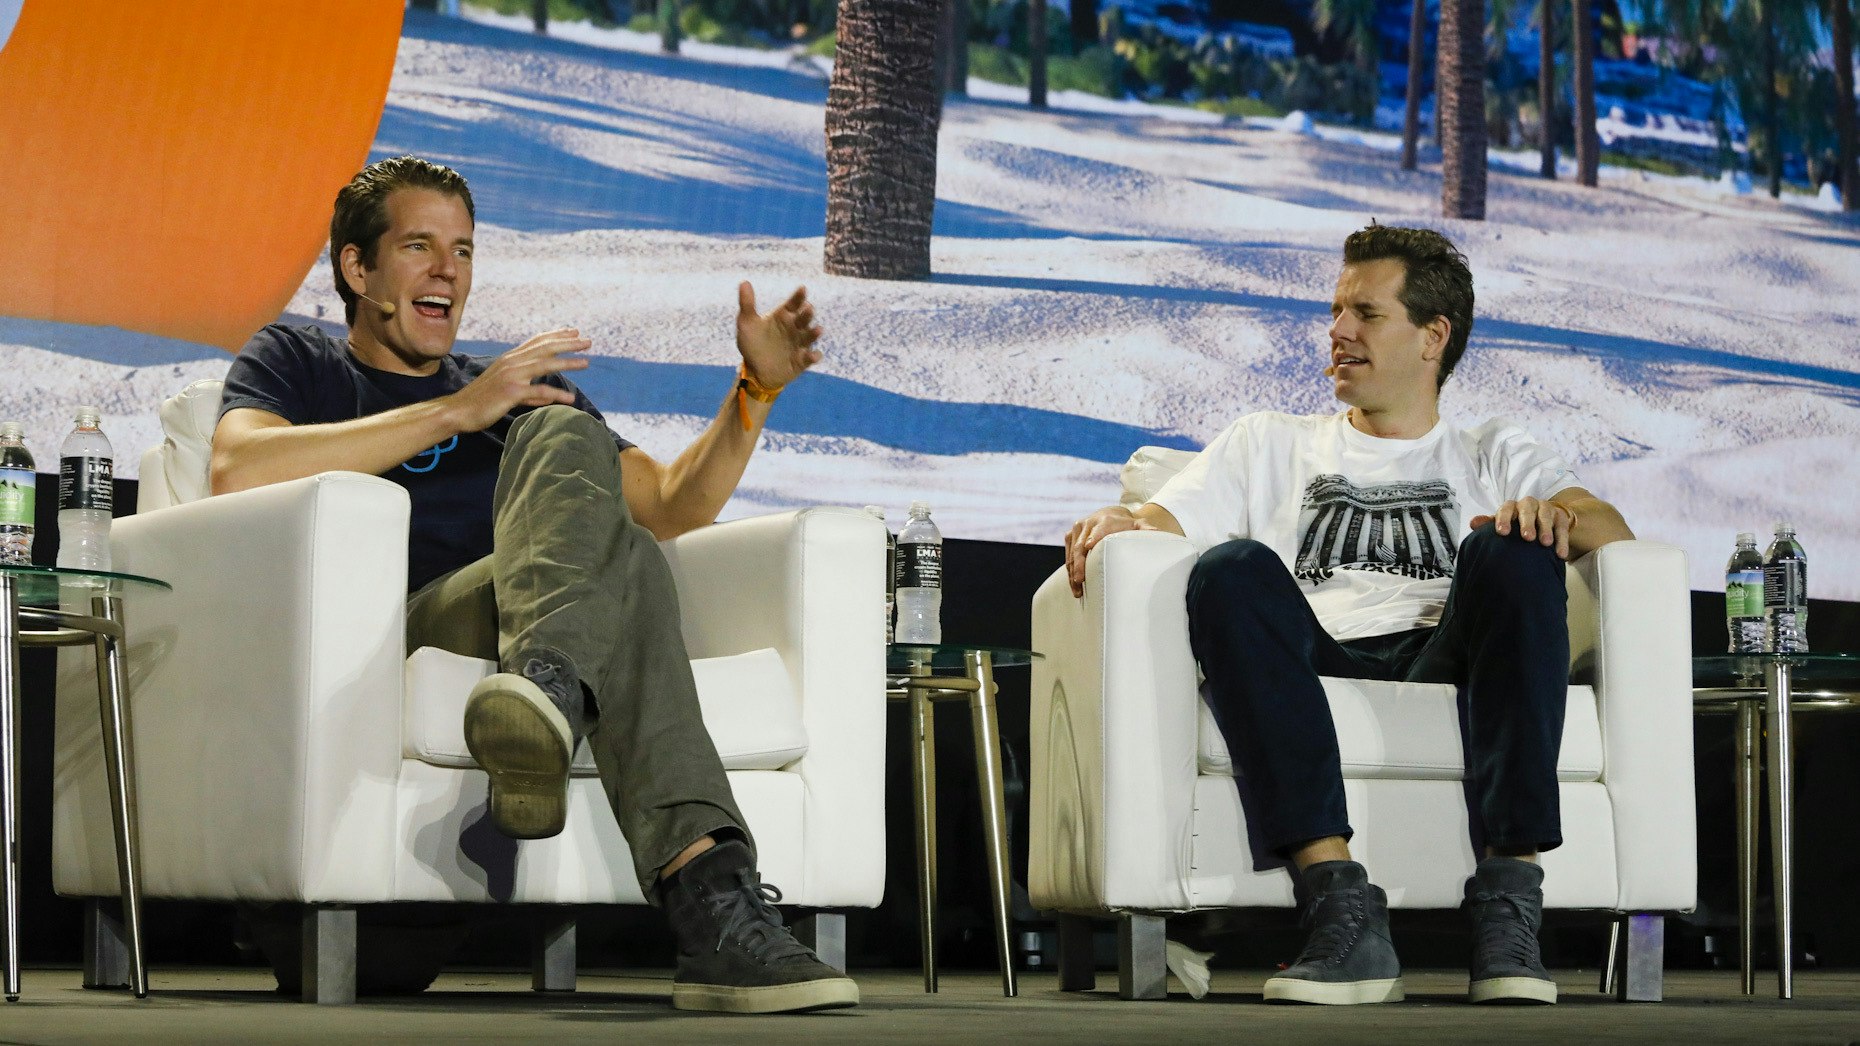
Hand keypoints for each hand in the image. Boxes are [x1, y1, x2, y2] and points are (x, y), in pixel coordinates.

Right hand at [445, 327, 589, 431]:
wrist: (459, 410)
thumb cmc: (482, 402)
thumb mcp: (507, 390)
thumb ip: (529, 392)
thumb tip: (549, 397)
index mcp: (510, 359)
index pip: (537, 341)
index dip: (556, 335)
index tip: (574, 331)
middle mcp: (512, 362)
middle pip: (545, 348)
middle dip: (568, 343)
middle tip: (588, 341)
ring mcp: (512, 376)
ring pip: (545, 364)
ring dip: (568, 362)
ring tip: (586, 362)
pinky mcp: (511, 391)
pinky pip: (539, 391)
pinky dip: (556, 394)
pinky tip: (570, 399)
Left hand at [736, 282, 822, 387]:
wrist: (754, 371)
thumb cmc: (752, 344)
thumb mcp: (746, 323)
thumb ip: (747, 304)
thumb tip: (744, 282)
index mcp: (783, 316)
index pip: (793, 303)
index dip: (798, 296)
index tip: (802, 289)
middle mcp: (794, 328)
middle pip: (804, 318)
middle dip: (808, 314)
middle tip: (808, 308)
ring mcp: (799, 344)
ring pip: (809, 337)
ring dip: (814, 333)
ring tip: (818, 330)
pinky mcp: (801, 361)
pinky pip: (809, 358)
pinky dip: (813, 356)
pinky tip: (813, 355)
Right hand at [1065, 507, 1157, 597]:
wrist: (1110, 514)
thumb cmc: (1126, 525)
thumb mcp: (1139, 525)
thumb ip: (1147, 529)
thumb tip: (1157, 533)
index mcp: (1105, 520)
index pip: (1098, 529)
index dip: (1093, 537)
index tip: (1089, 546)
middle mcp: (1088, 522)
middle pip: (1080, 545)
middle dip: (1079, 564)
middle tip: (1079, 581)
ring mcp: (1077, 529)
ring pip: (1072, 553)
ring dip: (1072, 572)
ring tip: (1077, 589)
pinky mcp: (1070, 535)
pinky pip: (1068, 555)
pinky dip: (1070, 570)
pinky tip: (1073, 583)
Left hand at [1470, 497, 1576, 559]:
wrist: (1541, 521)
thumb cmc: (1516, 525)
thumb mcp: (1503, 524)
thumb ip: (1488, 524)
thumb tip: (1473, 523)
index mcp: (1511, 507)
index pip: (1505, 508)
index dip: (1503, 519)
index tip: (1502, 532)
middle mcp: (1528, 504)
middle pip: (1527, 509)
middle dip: (1527, 523)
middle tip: (1527, 538)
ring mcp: (1546, 509)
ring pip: (1546, 515)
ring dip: (1546, 529)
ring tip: (1545, 543)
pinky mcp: (1561, 517)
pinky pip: (1563, 527)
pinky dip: (1562, 540)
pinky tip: (1560, 554)